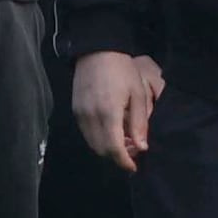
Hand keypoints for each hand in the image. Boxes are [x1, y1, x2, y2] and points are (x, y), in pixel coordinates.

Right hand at [70, 50, 161, 171]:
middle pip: (101, 150)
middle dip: (117, 156)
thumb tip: (141, 147)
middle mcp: (90, 117)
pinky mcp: (75, 110)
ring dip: (107, 148)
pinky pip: (86, 133)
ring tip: (123, 140)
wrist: (97, 51)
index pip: (114, 148)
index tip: (134, 167)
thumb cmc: (122, 70)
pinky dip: (98, 138)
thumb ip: (139, 123)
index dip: (124, 162)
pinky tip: (111, 130)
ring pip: (92, 143)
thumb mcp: (138, 94)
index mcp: (108, 113)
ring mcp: (80, 114)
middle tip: (132, 150)